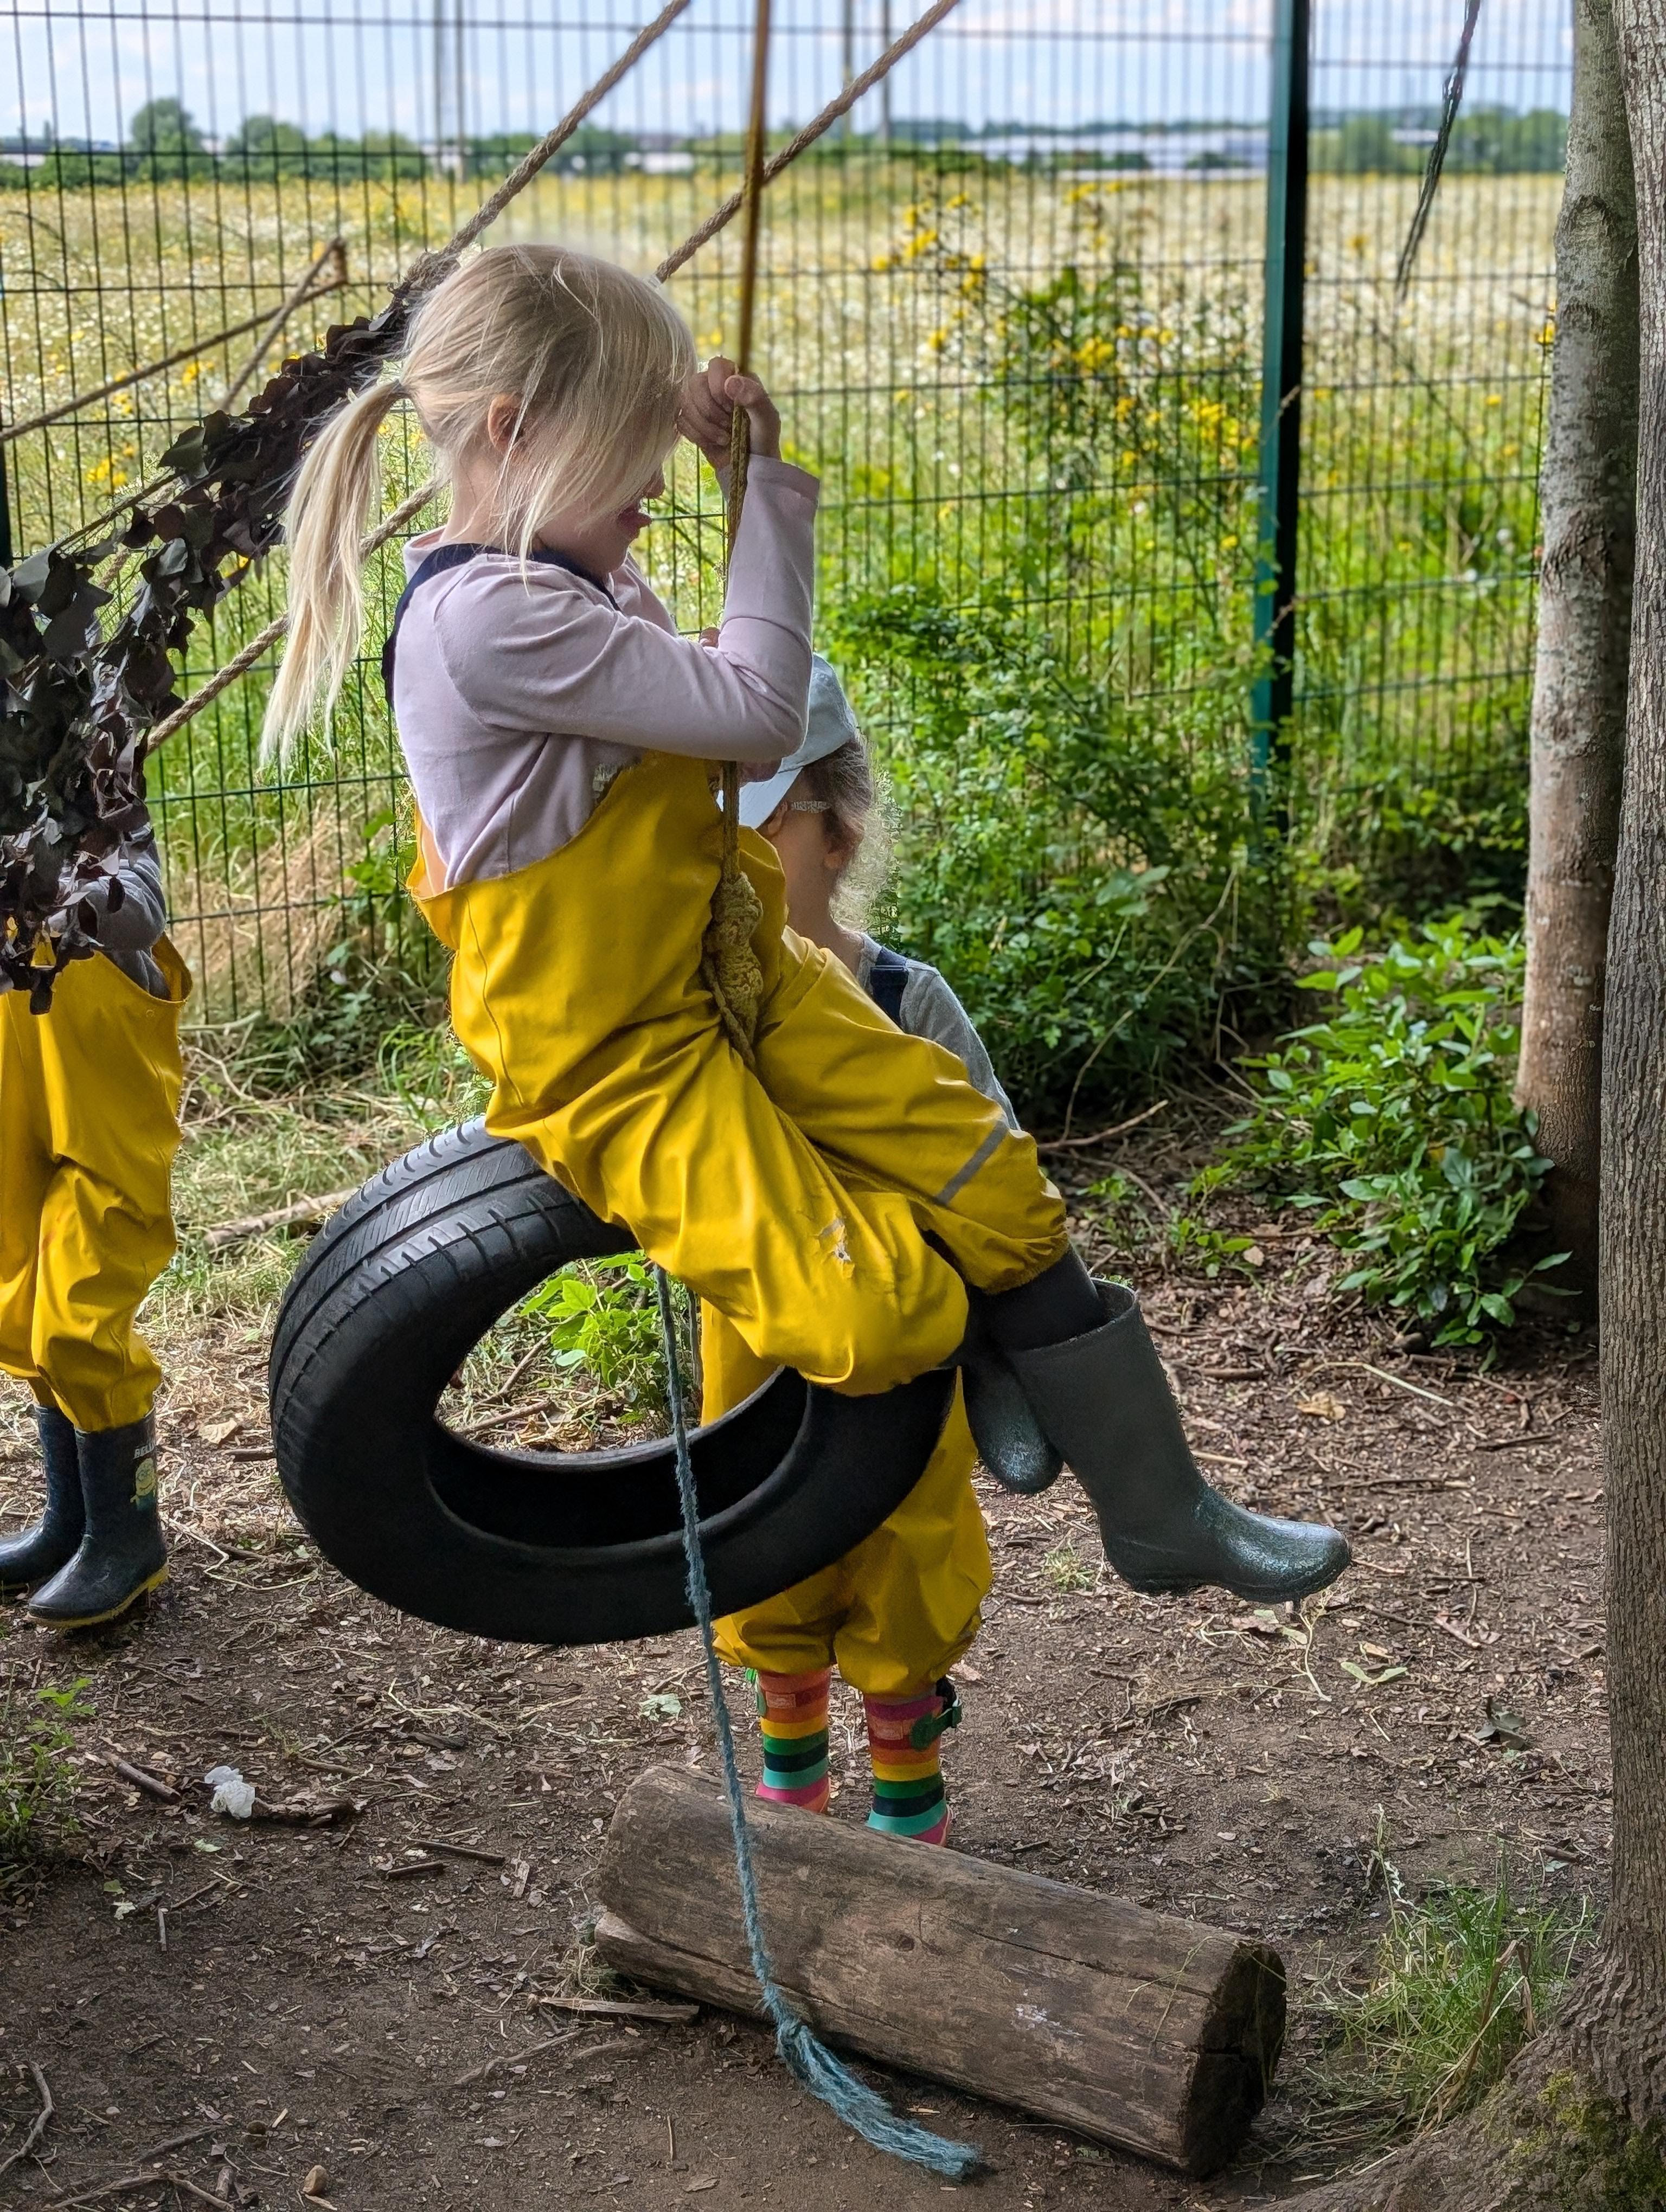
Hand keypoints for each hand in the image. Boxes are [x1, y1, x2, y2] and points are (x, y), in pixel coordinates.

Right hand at [678, 355, 781, 469]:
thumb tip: (731, 382)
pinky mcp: (692, 421)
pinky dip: (697, 435)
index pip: (716, 365)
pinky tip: (713, 443)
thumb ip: (755, 398)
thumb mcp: (767, 419)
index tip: (730, 408)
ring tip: (724, 439)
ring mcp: (701, 403)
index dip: (718, 386)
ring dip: (704, 426)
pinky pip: (681, 421)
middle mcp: (715, 386)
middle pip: (695, 383)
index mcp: (736, 377)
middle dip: (710, 410)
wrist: (751, 466)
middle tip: (728, 426)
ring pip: (685, 403)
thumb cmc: (763, 440)